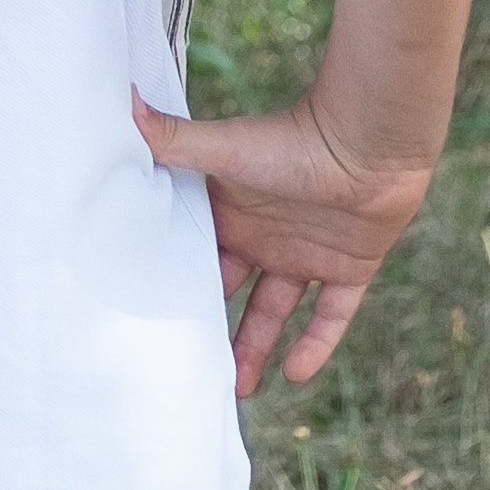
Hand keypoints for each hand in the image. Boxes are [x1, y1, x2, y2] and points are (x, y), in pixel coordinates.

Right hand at [131, 88, 433, 393]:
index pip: (199, 256)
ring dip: (257, 348)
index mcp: (231, 210)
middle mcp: (264, 236)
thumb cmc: (290, 139)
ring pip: (275, 312)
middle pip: (231, 292)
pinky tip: (296, 375)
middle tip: (189, 367)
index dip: (178, 286)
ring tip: (239, 389)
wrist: (368, 143)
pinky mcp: (348, 269)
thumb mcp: (224, 149)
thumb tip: (120, 100)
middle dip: (212, 326)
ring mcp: (306, 254)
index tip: (150, 322)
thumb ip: (173, 139)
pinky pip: (330, 317)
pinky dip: (316, 346)